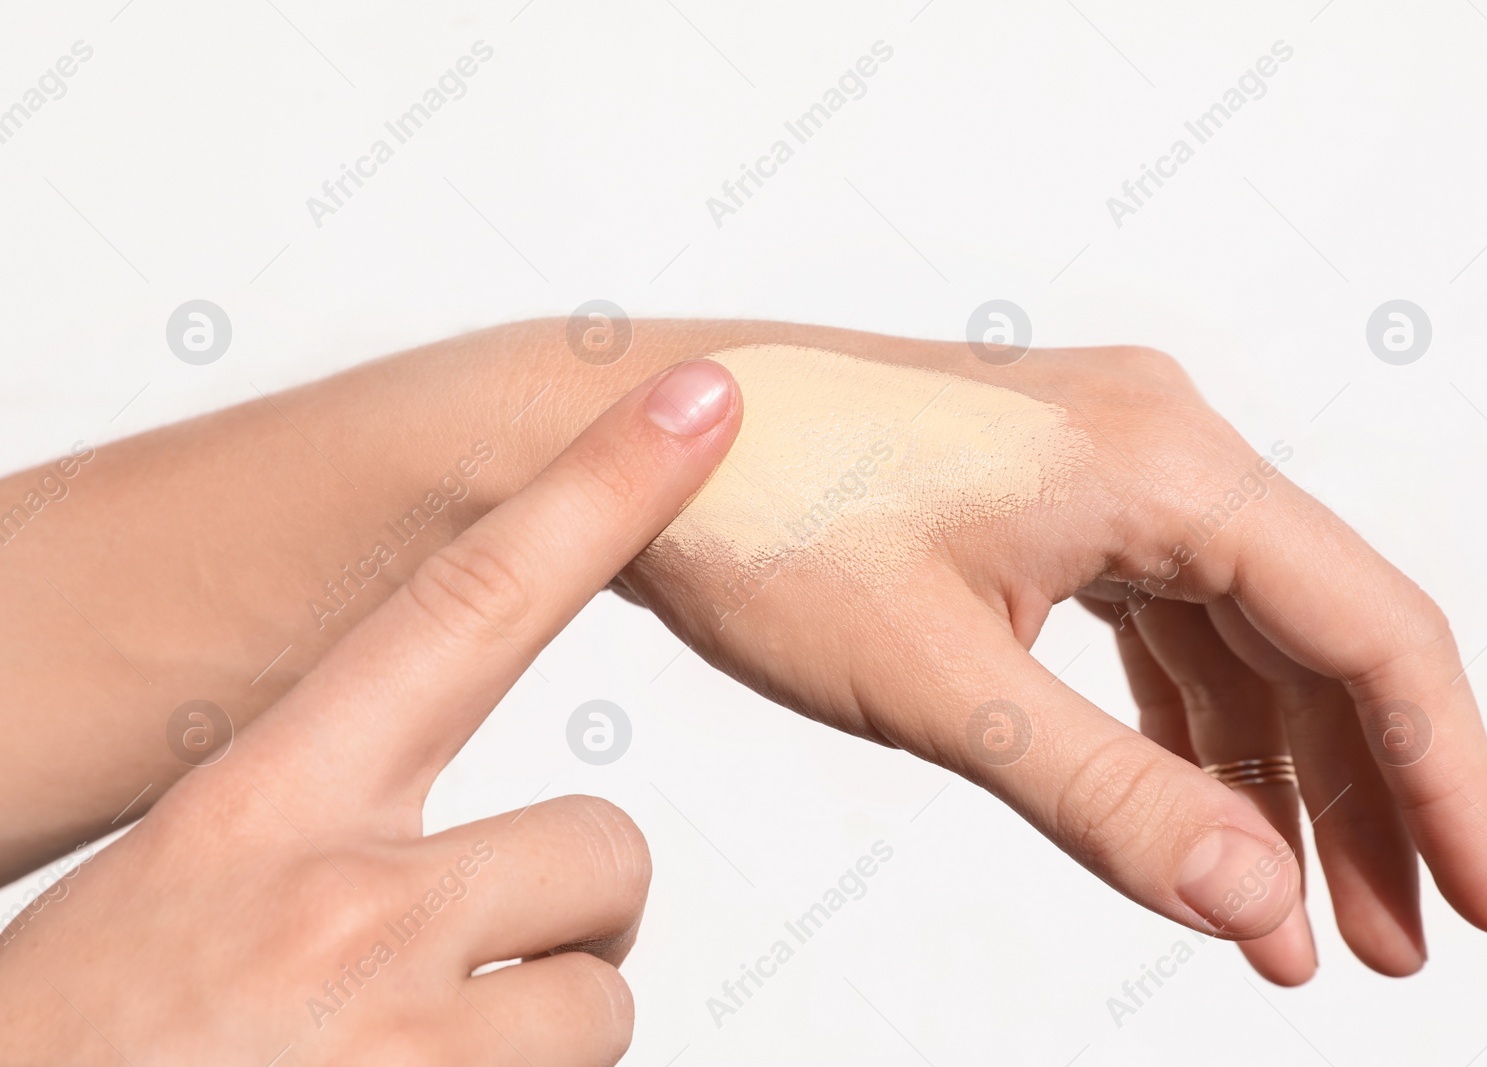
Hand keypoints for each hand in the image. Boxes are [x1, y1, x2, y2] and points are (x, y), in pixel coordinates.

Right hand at [0, 360, 740, 1062]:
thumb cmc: (80, 1043)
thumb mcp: (183, 886)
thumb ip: (316, 826)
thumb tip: (448, 837)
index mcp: (264, 804)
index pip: (471, 603)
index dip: (602, 489)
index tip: (701, 401)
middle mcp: (349, 903)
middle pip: (603, 843)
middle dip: (573, 905)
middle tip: (472, 964)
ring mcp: (406, 1034)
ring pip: (599, 995)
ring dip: (538, 1029)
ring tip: (410, 1058)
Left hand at [621, 339, 1486, 985]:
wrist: (633, 444)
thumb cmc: (761, 524)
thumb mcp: (942, 681)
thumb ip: (1109, 794)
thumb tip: (1257, 900)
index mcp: (1161, 458)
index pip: (1370, 627)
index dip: (1446, 777)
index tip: (1485, 903)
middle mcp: (1156, 441)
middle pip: (1320, 632)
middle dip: (1363, 797)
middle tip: (1391, 943)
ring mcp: (1101, 464)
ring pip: (1240, 634)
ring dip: (1274, 773)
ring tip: (1296, 917)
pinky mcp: (1047, 496)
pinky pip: (1159, 619)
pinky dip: (1186, 726)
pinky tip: (1198, 815)